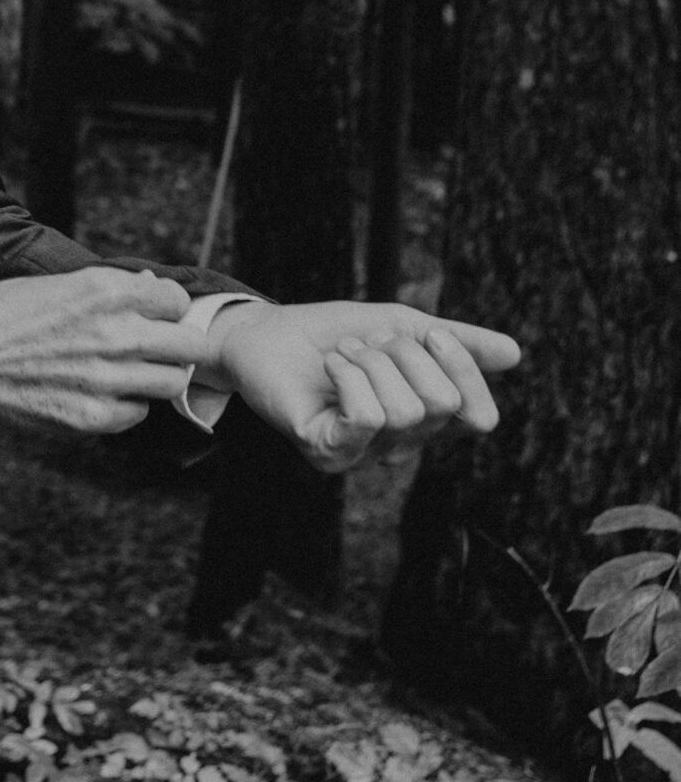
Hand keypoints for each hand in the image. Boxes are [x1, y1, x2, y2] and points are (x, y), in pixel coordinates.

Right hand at [0, 267, 202, 435]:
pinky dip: (127, 405)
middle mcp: (116, 333)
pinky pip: (138, 413)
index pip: (178, 301)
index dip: (168, 309)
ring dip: (156, 377)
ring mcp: (108, 378)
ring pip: (172, 383)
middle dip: (178, 345)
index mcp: (108, 291)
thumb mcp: (59, 282)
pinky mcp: (95, 416)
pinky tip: (103, 393)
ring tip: (130, 373)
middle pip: (190, 346)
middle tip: (159, 349)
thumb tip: (151, 286)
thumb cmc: (4, 314)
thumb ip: (111, 286)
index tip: (156, 316)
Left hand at [206, 301, 520, 470]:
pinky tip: (332, 367)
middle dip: (407, 356)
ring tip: (345, 354)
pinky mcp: (328, 451)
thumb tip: (515, 354)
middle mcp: (400, 445)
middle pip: (441, 406)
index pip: (477, 417)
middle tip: (369, 342)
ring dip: (372, 362)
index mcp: (424, 419)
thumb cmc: (333, 333)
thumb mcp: (405, 327)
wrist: (265, 332)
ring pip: (406, 411)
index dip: (465, 371)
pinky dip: (352, 377)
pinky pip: (368, 418)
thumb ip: (457, 344)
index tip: (433, 334)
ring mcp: (363, 454)